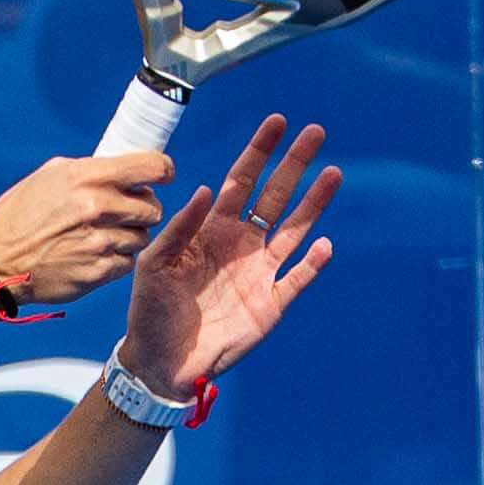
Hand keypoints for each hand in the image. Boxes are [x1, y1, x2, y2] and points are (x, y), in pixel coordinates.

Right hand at [0, 151, 172, 304]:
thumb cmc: (20, 216)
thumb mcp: (51, 175)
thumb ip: (92, 170)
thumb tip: (124, 166)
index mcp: (87, 177)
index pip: (152, 167)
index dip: (163, 171)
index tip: (162, 176)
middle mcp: (97, 207)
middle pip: (153, 206)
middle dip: (143, 208)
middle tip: (126, 212)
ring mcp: (100, 242)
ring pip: (143, 236)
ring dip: (130, 235)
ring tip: (106, 235)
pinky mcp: (98, 271)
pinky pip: (128, 262)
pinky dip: (118, 258)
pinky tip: (98, 253)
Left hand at [121, 119, 340, 405]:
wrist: (161, 362)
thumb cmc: (150, 311)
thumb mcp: (153, 265)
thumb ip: (180, 228)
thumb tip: (208, 189)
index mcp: (212, 231)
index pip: (240, 182)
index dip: (258, 152)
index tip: (276, 122)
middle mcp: (241, 246)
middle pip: (274, 197)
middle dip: (294, 165)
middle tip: (315, 133)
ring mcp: (259, 274)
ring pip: (293, 230)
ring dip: (313, 204)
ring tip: (333, 174)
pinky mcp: (269, 305)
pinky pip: (296, 280)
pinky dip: (311, 265)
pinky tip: (323, 245)